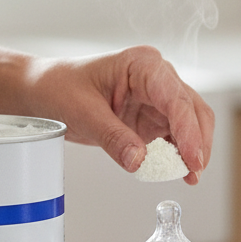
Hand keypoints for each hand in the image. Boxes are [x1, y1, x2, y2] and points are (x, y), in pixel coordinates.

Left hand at [25, 46, 214, 184]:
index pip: (176, 98)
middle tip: (194, 172)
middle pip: (193, 109)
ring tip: (189, 177)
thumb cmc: (59, 87)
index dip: (189, 130)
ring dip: (192, 150)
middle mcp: (157, 77)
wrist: (43, 90)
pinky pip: (174, 136)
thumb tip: (140, 162)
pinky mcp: (152, 117)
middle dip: (198, 142)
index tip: (192, 159)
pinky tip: (178, 172)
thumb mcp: (82, 112)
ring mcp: (157, 97)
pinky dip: (178, 154)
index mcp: (142, 64)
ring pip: (190, 123)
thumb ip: (113, 137)